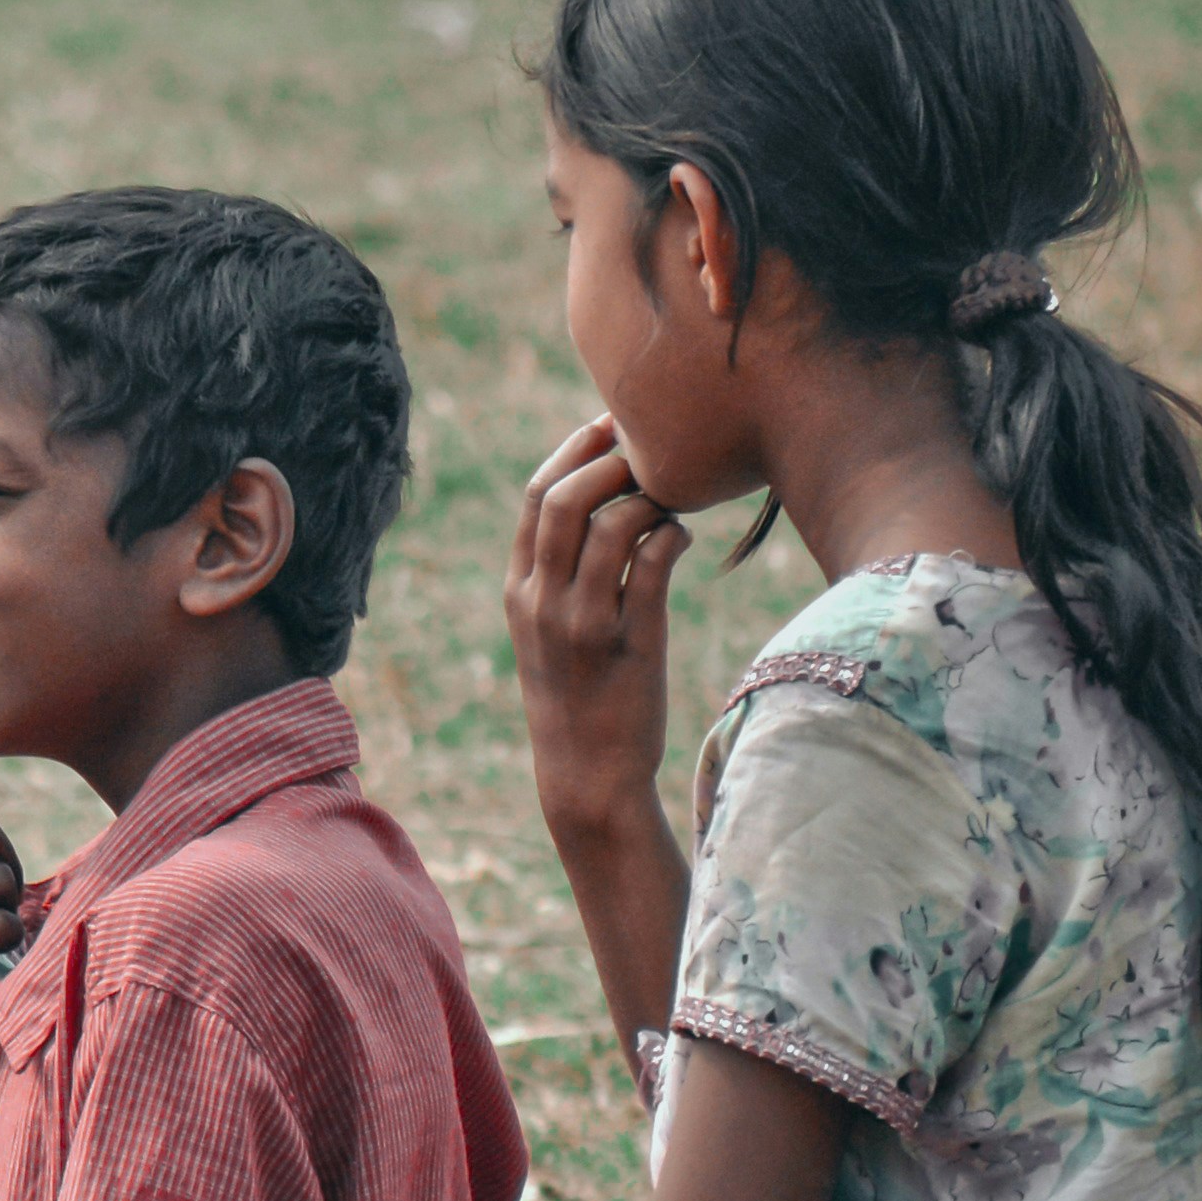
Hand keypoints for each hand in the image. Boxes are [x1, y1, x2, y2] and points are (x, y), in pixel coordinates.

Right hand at [506, 416, 692, 845]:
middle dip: (608, 460)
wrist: (587, 774)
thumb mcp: (548, 632)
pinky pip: (653, 565)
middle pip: (564, 499)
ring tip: (671, 499)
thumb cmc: (578, 696)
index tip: (608, 426)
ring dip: (649, 497)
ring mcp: (584, 623)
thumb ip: (559, 576)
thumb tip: (603, 509)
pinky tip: (682, 537)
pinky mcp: (631, 643)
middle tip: (648, 449)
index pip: (534, 498)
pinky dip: (671, 536)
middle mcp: (542, 601)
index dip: (572, 453)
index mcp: (519, 591)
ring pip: (612, 525)